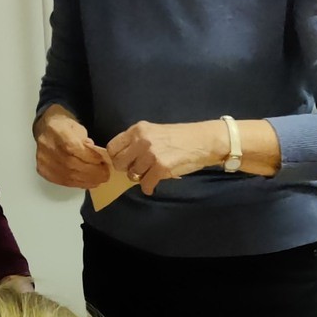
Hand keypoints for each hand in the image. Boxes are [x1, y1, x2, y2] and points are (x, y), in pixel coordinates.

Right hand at [34, 106, 111, 189]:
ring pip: (67, 175)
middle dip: (91, 171)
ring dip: (86, 180)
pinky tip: (88, 182)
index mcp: (57, 130)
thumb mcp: (78, 127)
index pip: (72, 147)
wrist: (47, 130)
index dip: (88, 157)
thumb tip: (95, 155)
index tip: (101, 161)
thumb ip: (86, 141)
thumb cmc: (65, 128)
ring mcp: (44, 160)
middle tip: (105, 174)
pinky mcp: (43, 170)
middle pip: (70, 163)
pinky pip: (62, 181)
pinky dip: (78, 183)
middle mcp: (47, 146)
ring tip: (99, 180)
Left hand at [105, 120, 219, 194]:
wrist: (203, 140)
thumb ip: (137, 141)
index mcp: (138, 129)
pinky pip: (145, 184)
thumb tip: (123, 157)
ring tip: (151, 173)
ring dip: (140, 177)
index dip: (117, 157)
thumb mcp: (155, 131)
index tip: (125, 161)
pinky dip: (149, 187)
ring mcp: (151, 154)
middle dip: (126, 169)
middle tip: (138, 169)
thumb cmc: (180, 137)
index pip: (113, 147)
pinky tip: (153, 184)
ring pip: (132, 175)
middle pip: (119, 162)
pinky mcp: (161, 167)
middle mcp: (142, 140)